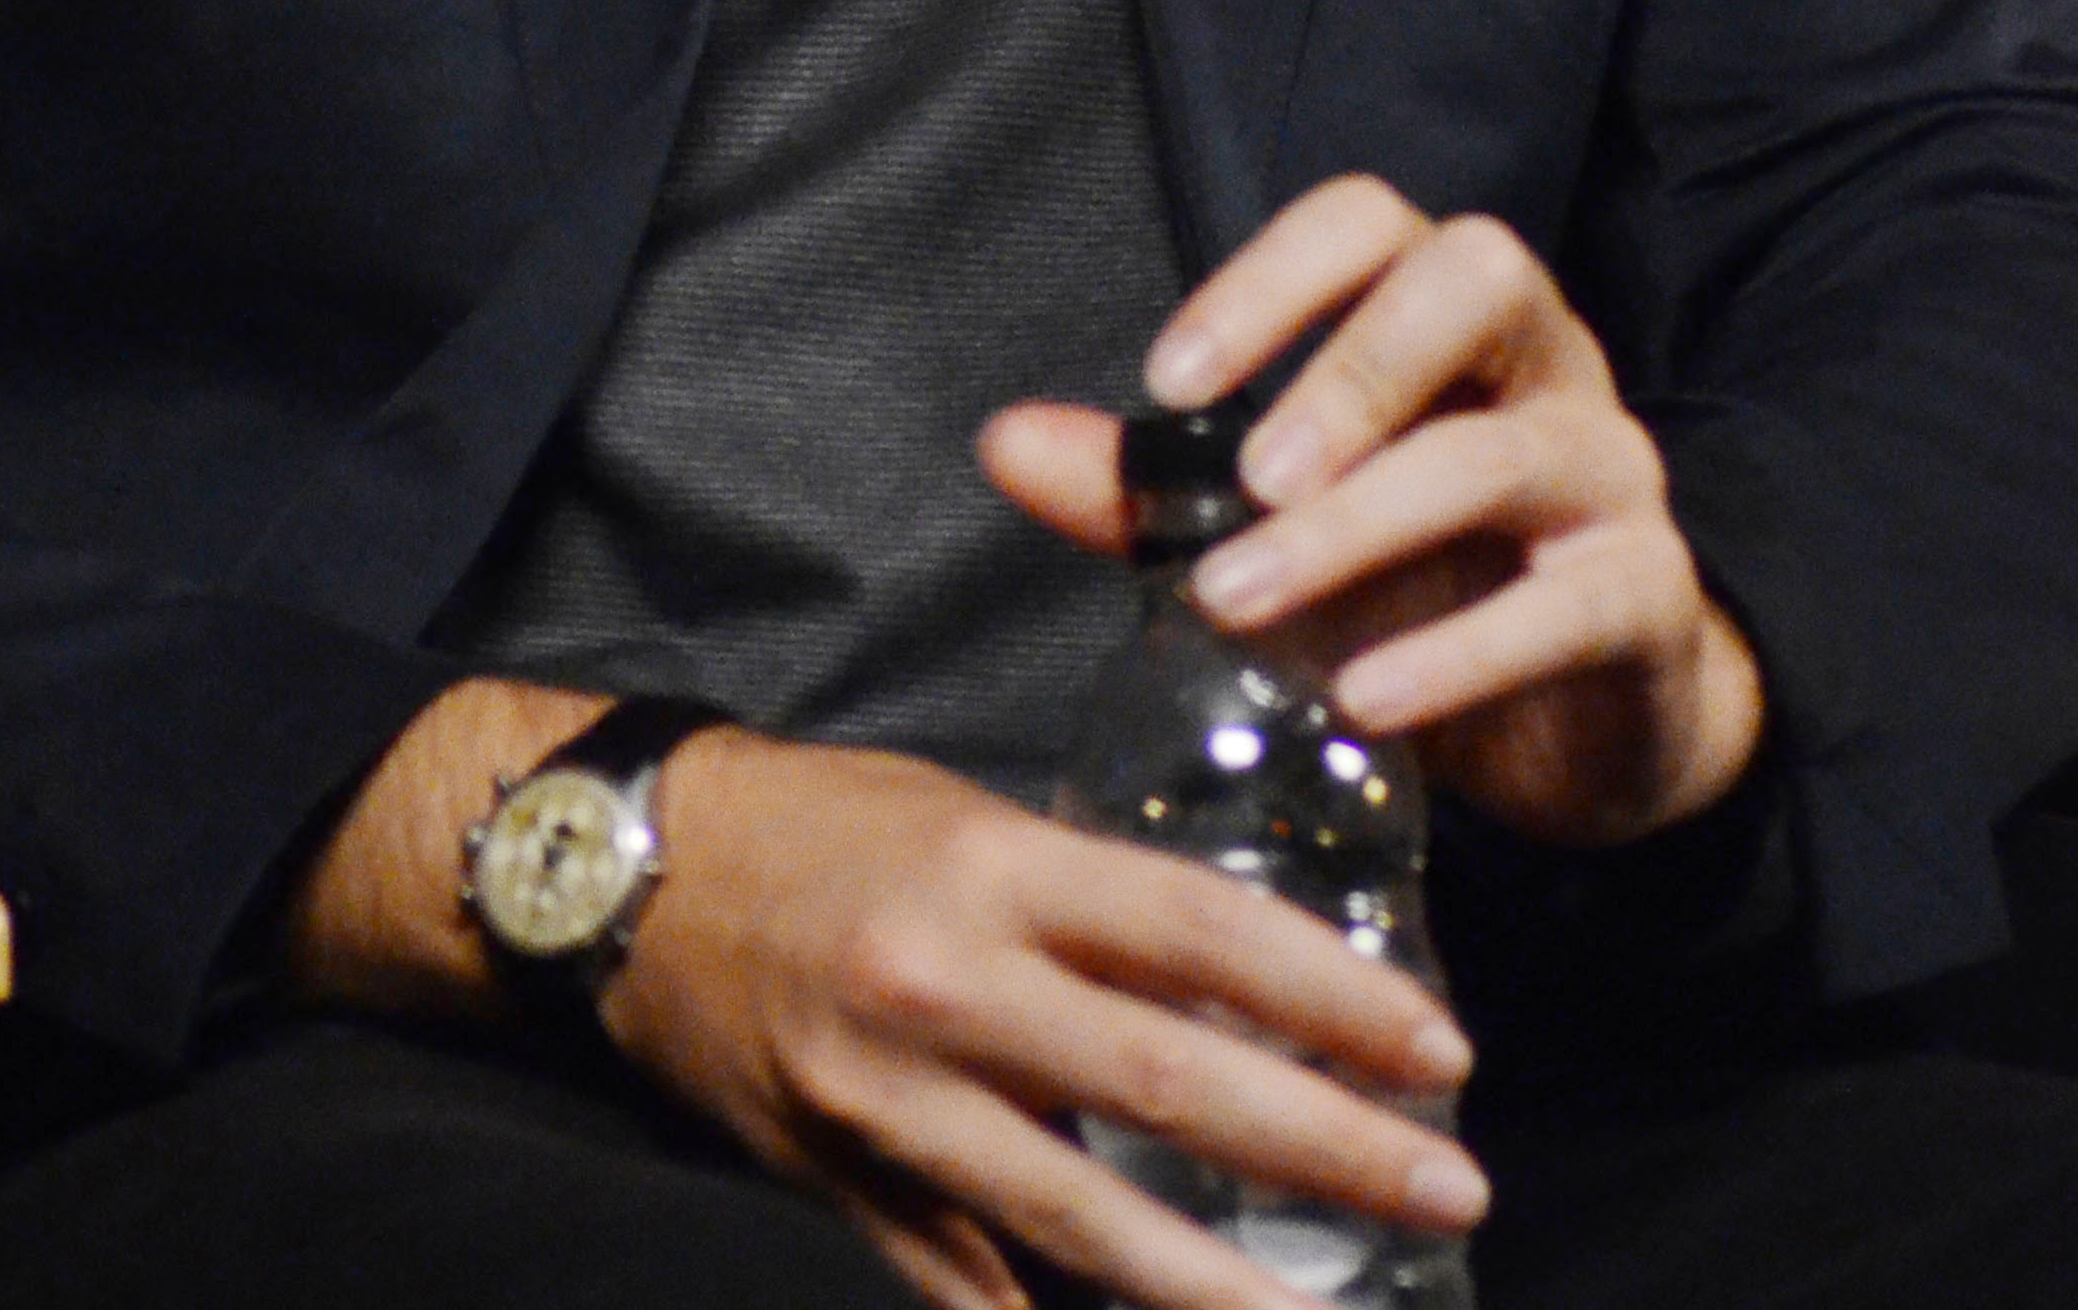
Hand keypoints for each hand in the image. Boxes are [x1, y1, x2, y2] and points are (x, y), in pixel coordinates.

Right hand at [605, 725, 1487, 1309]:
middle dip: (1325, 1146)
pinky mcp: (850, 1190)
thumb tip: (1229, 975)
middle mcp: (951, 988)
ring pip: (1085, 1217)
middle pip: (1169, 1079)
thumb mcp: (963, 815)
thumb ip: (1084, 895)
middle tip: (1450, 1188)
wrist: (627, 876)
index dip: (1328, 996)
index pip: (1196, 933)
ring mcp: (897, 1107)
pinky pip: (977, 1284)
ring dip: (1221, 1281)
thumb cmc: (819, 823)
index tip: (1438, 1050)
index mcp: (993, 869)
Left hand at [984, 176, 1764, 850]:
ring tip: (1243, 600)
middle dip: (1352, 366)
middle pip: (1479, 275)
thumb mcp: (1280, 531)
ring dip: (1361, 525)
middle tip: (1247, 477)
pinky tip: (1364, 697)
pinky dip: (1460, 650)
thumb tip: (1001, 442)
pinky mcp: (1647, 597)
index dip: (1271, 277)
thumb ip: (1148, 489)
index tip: (1164, 378)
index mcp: (1449, 316)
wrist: (1583, 724)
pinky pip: (1573, 603)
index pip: (1372, 221)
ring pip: (1501, 453)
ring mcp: (1610, 472)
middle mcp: (1545, 362)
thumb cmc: (1420, 586)